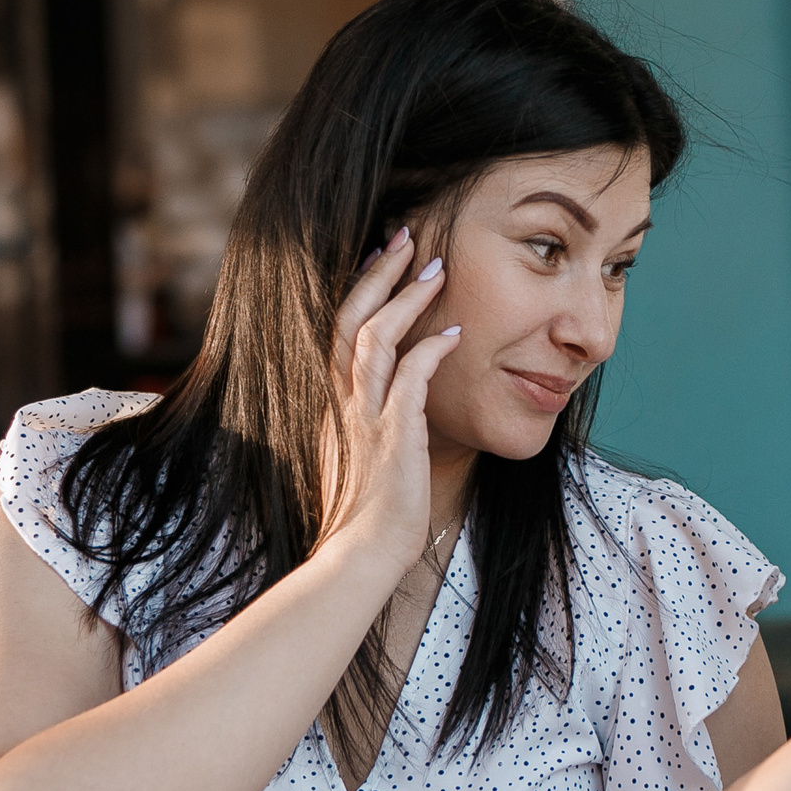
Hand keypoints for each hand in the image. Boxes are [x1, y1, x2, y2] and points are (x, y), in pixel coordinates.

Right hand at [318, 228, 461, 572]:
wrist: (361, 554)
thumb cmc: (368, 512)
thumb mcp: (361, 453)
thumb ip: (368, 418)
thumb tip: (391, 397)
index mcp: (336, 401)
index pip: (341, 327)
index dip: (360, 287)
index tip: (381, 256)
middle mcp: (344, 401)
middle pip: (352, 317)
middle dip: (380, 272)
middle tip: (406, 236)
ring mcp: (365, 416)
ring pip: (376, 337)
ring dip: (407, 299)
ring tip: (435, 268)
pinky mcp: (392, 435)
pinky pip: (409, 378)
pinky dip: (430, 350)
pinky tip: (454, 333)